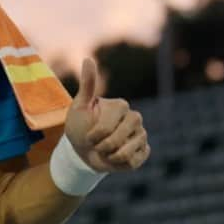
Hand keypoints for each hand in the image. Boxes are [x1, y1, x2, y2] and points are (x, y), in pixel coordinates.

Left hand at [65, 58, 149, 172]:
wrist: (83, 150)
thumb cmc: (80, 126)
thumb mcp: (79, 105)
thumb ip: (87, 84)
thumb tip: (88, 59)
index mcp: (121, 105)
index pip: (108, 127)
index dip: (94, 136)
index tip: (88, 135)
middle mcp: (135, 118)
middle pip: (119, 139)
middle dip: (102, 147)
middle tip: (96, 145)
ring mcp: (141, 134)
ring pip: (127, 152)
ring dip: (110, 156)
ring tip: (106, 151)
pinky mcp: (144, 151)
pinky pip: (135, 162)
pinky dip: (121, 164)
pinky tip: (116, 157)